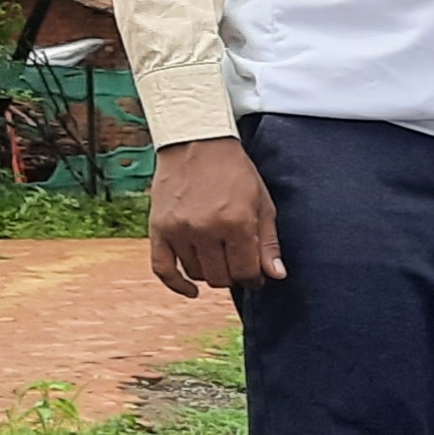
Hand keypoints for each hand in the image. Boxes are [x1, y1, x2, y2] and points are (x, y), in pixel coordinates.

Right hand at [147, 136, 282, 297]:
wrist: (197, 143)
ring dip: (210, 272)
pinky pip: (162, 269)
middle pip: (221, 276)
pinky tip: (192, 291)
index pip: (246, 271)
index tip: (258, 277)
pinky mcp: (158, 228)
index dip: (255, 279)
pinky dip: (176, 285)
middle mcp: (205, 229)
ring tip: (220, 259)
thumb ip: (268, 241)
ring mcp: (178, 230)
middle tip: (239, 267)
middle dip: (234, 276)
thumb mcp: (262, 202)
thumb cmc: (235, 172)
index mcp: (236, 222)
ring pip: (196, 273)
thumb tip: (276, 275)